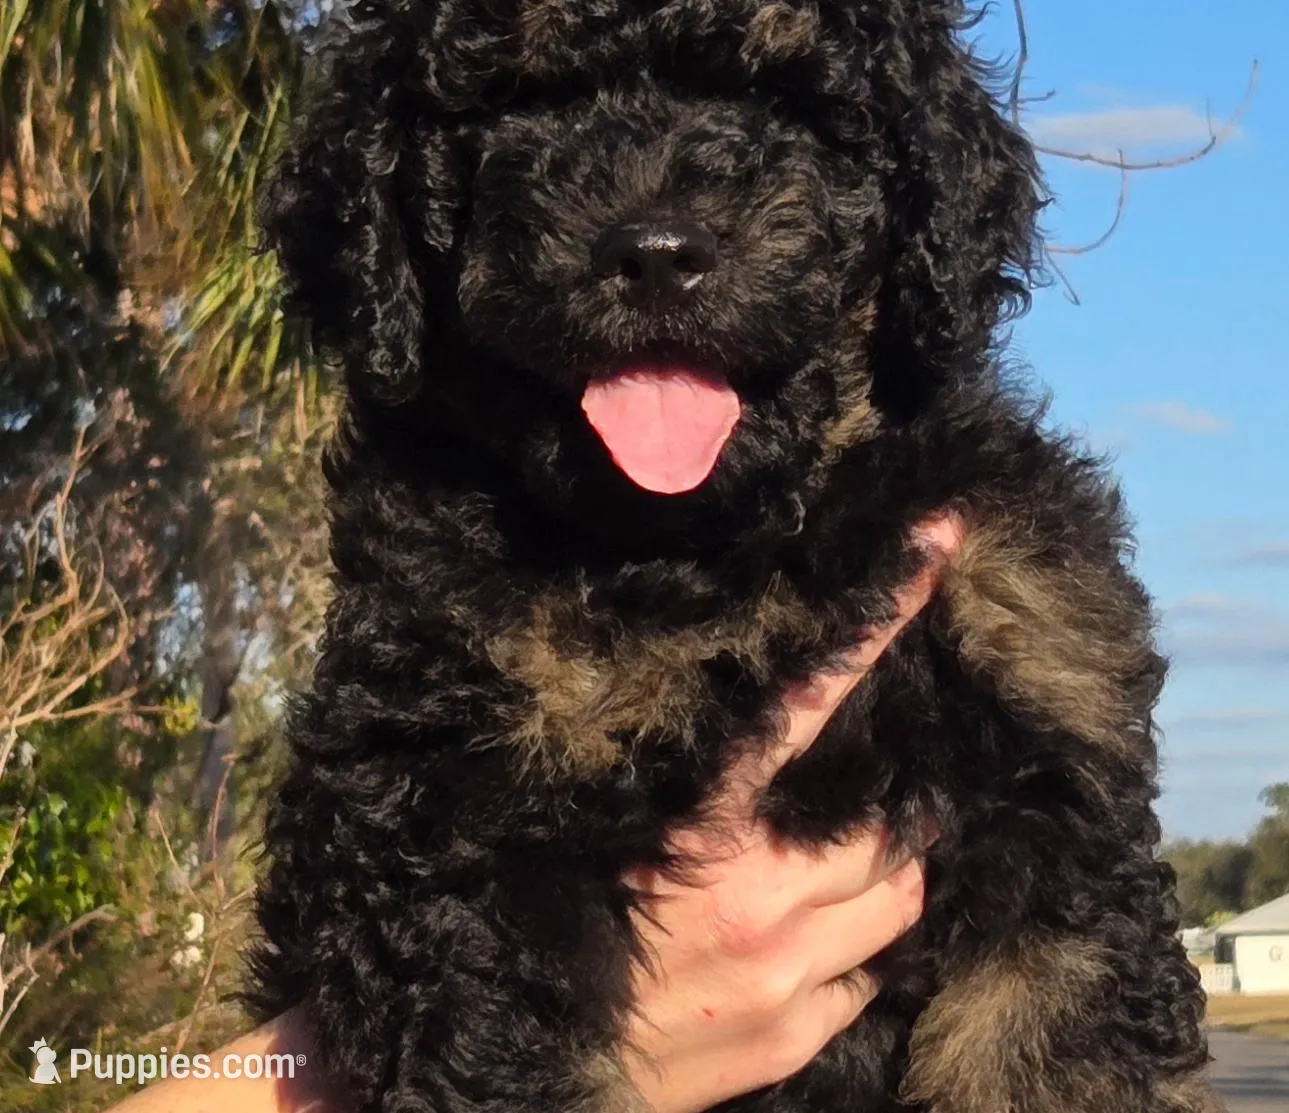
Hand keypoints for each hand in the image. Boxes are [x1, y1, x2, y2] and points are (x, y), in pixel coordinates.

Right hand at [620, 517, 960, 1112]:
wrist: (543, 1060)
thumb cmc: (562, 923)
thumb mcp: (608, 834)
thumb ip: (678, 786)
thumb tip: (739, 736)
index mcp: (703, 824)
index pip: (809, 704)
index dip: (876, 627)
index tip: (937, 546)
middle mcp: (759, 891)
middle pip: (890, 827)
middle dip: (894, 808)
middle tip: (879, 794)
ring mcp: (786, 968)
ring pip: (898, 900)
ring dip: (884, 876)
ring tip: (849, 867)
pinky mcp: (796, 1034)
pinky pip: (867, 977)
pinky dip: (855, 952)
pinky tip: (814, 942)